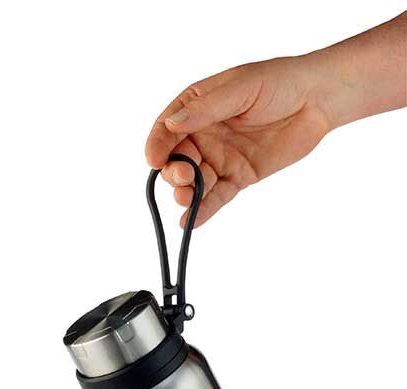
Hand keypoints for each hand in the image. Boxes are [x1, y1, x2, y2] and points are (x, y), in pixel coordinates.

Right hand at [145, 56, 332, 226]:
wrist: (319, 99)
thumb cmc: (280, 82)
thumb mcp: (240, 88)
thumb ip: (206, 109)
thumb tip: (172, 124)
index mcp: (197, 107)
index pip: (166, 129)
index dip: (157, 145)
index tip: (153, 160)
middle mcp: (203, 134)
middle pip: (177, 159)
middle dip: (174, 172)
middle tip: (183, 178)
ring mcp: (219, 158)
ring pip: (195, 181)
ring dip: (187, 193)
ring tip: (186, 200)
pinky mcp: (237, 177)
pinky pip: (216, 196)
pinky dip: (203, 210)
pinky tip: (190, 223)